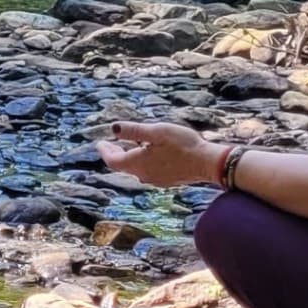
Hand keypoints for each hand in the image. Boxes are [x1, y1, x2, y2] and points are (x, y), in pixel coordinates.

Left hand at [100, 120, 220, 188]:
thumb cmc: (182, 144)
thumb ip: (134, 130)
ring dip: (129, 157)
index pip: (113, 161)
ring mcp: (156, 179)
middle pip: (123, 166)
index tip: (99, 143)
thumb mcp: (156, 132)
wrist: (207, 163)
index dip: (105, 151)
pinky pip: (148, 170)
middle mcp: (144, 174)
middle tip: (109, 143)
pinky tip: (148, 153)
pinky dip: (142, 161)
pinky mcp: (167, 180)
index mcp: (138, 163)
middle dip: (115, 153)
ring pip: (136, 169)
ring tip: (127, 145)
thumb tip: (113, 128)